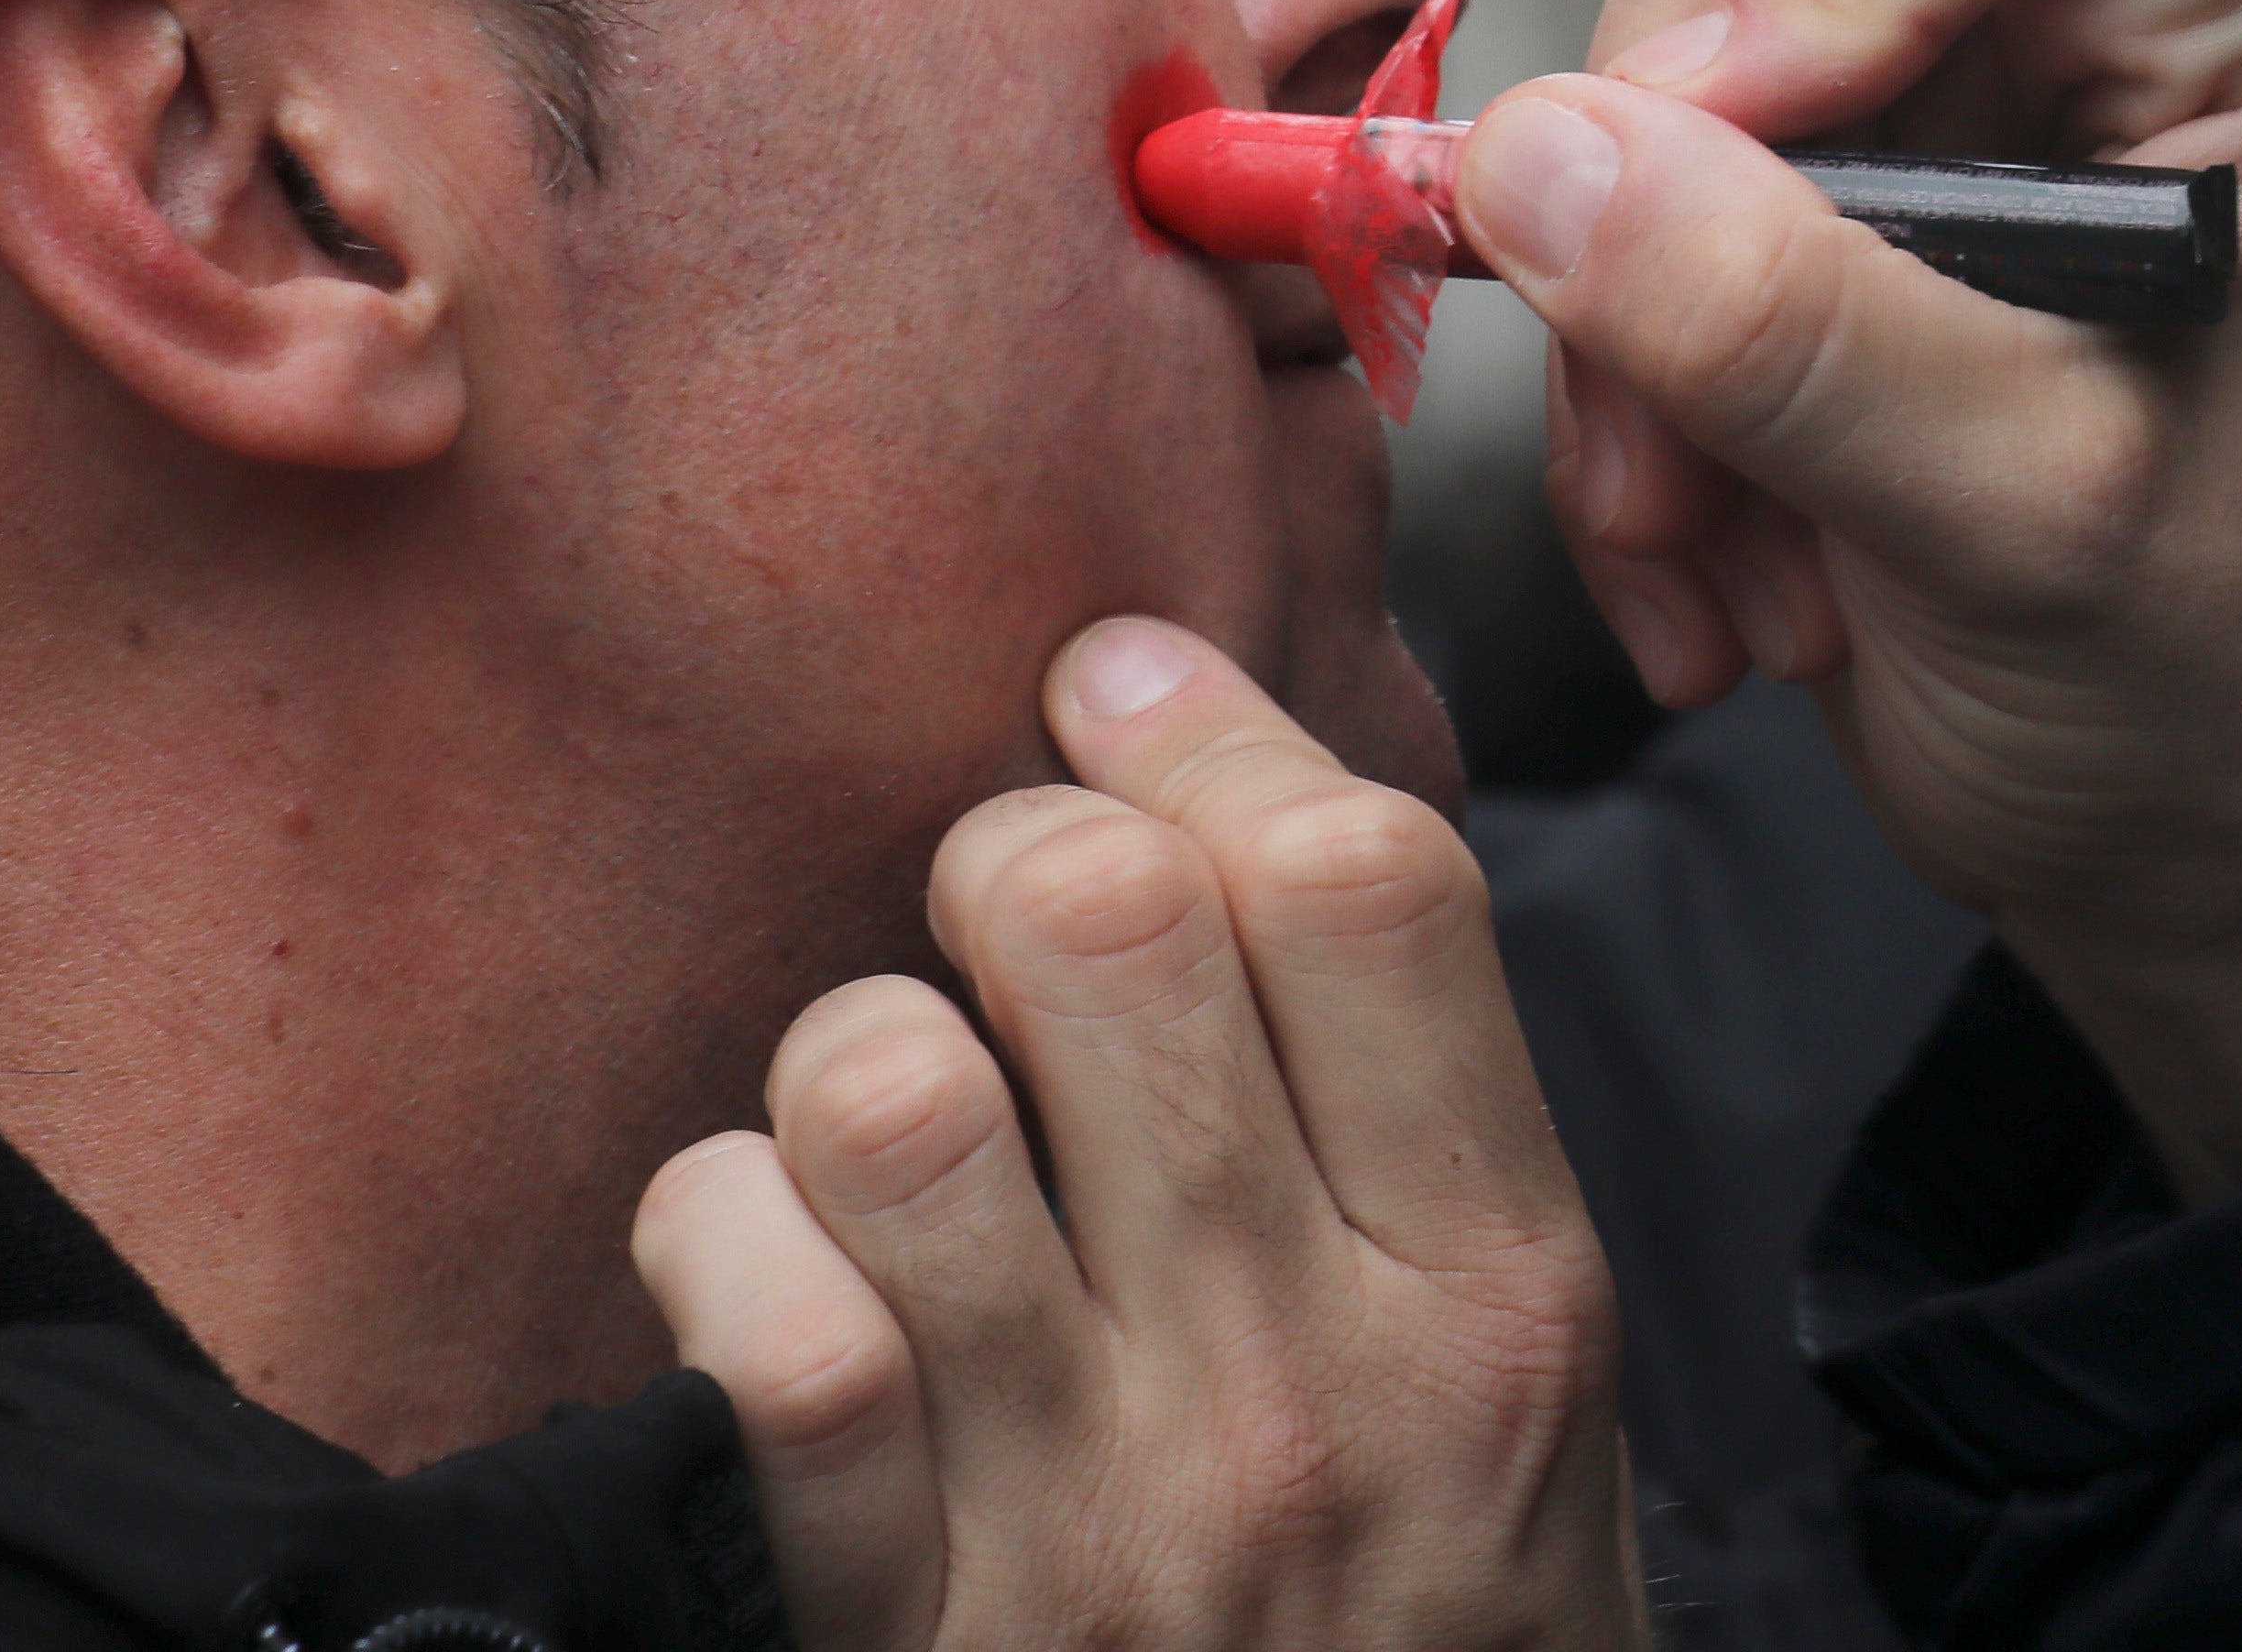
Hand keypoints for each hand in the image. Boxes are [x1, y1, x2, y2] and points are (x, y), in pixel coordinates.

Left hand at [628, 620, 1642, 1651]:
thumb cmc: (1426, 1649)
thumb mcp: (1521, 1392)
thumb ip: (1418, 1118)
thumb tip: (1237, 798)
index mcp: (1501, 1294)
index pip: (1362, 878)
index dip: (1204, 728)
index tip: (1117, 686)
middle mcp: (1311, 1385)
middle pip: (1106, 927)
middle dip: (1007, 852)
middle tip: (996, 920)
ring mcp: (1096, 1519)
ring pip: (896, 1091)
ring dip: (855, 1053)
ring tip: (890, 1112)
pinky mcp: (900, 1636)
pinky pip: (760, 1326)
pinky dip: (720, 1244)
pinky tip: (762, 1272)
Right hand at [1461, 0, 2241, 1203]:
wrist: (2222, 837)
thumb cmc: (2226, 688)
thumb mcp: (2025, 529)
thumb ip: (1793, 331)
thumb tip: (1541, 160)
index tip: (1770, 207)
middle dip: (1686, 211)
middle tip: (1710, 482)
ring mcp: (2002, 33)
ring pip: (1670, 45)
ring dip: (1646, 334)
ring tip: (1743, 557)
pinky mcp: (1884, 128)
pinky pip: (1636, 162)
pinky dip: (1641, 371)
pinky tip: (1735, 547)